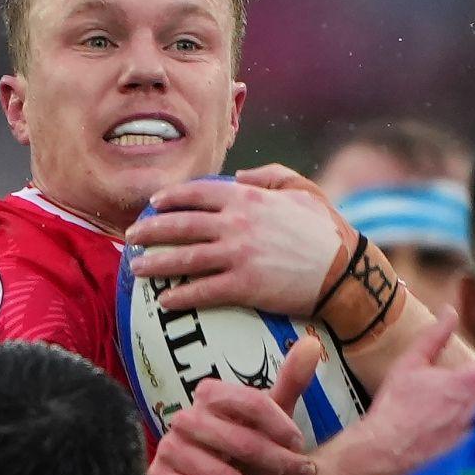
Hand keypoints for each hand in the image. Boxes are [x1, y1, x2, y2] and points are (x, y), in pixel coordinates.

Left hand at [125, 165, 350, 315]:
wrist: (344, 272)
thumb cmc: (325, 229)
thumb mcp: (301, 190)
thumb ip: (269, 175)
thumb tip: (241, 174)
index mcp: (248, 197)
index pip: (196, 194)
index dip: (170, 199)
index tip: (153, 205)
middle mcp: (236, 224)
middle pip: (180, 225)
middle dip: (151, 231)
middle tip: (131, 238)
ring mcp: (238, 256)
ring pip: (184, 258)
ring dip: (155, 263)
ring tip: (136, 268)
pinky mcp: (243, 286)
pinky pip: (202, 291)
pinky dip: (180, 295)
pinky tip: (165, 301)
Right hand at [149, 336, 323, 474]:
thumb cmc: (241, 449)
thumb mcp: (269, 417)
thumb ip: (290, 383)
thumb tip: (313, 345)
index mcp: (211, 395)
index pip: (249, 402)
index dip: (279, 424)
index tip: (301, 446)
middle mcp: (186, 417)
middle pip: (237, 439)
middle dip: (276, 462)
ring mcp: (168, 448)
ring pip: (218, 472)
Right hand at [330, 310, 474, 474]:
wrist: (385, 448)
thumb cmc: (396, 404)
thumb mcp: (411, 362)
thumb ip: (435, 335)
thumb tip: (450, 312)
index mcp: (466, 383)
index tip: (472, 364)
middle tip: (463, 381)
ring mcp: (472, 430)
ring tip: (454, 402)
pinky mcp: (464, 448)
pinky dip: (467, 424)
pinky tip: (446, 423)